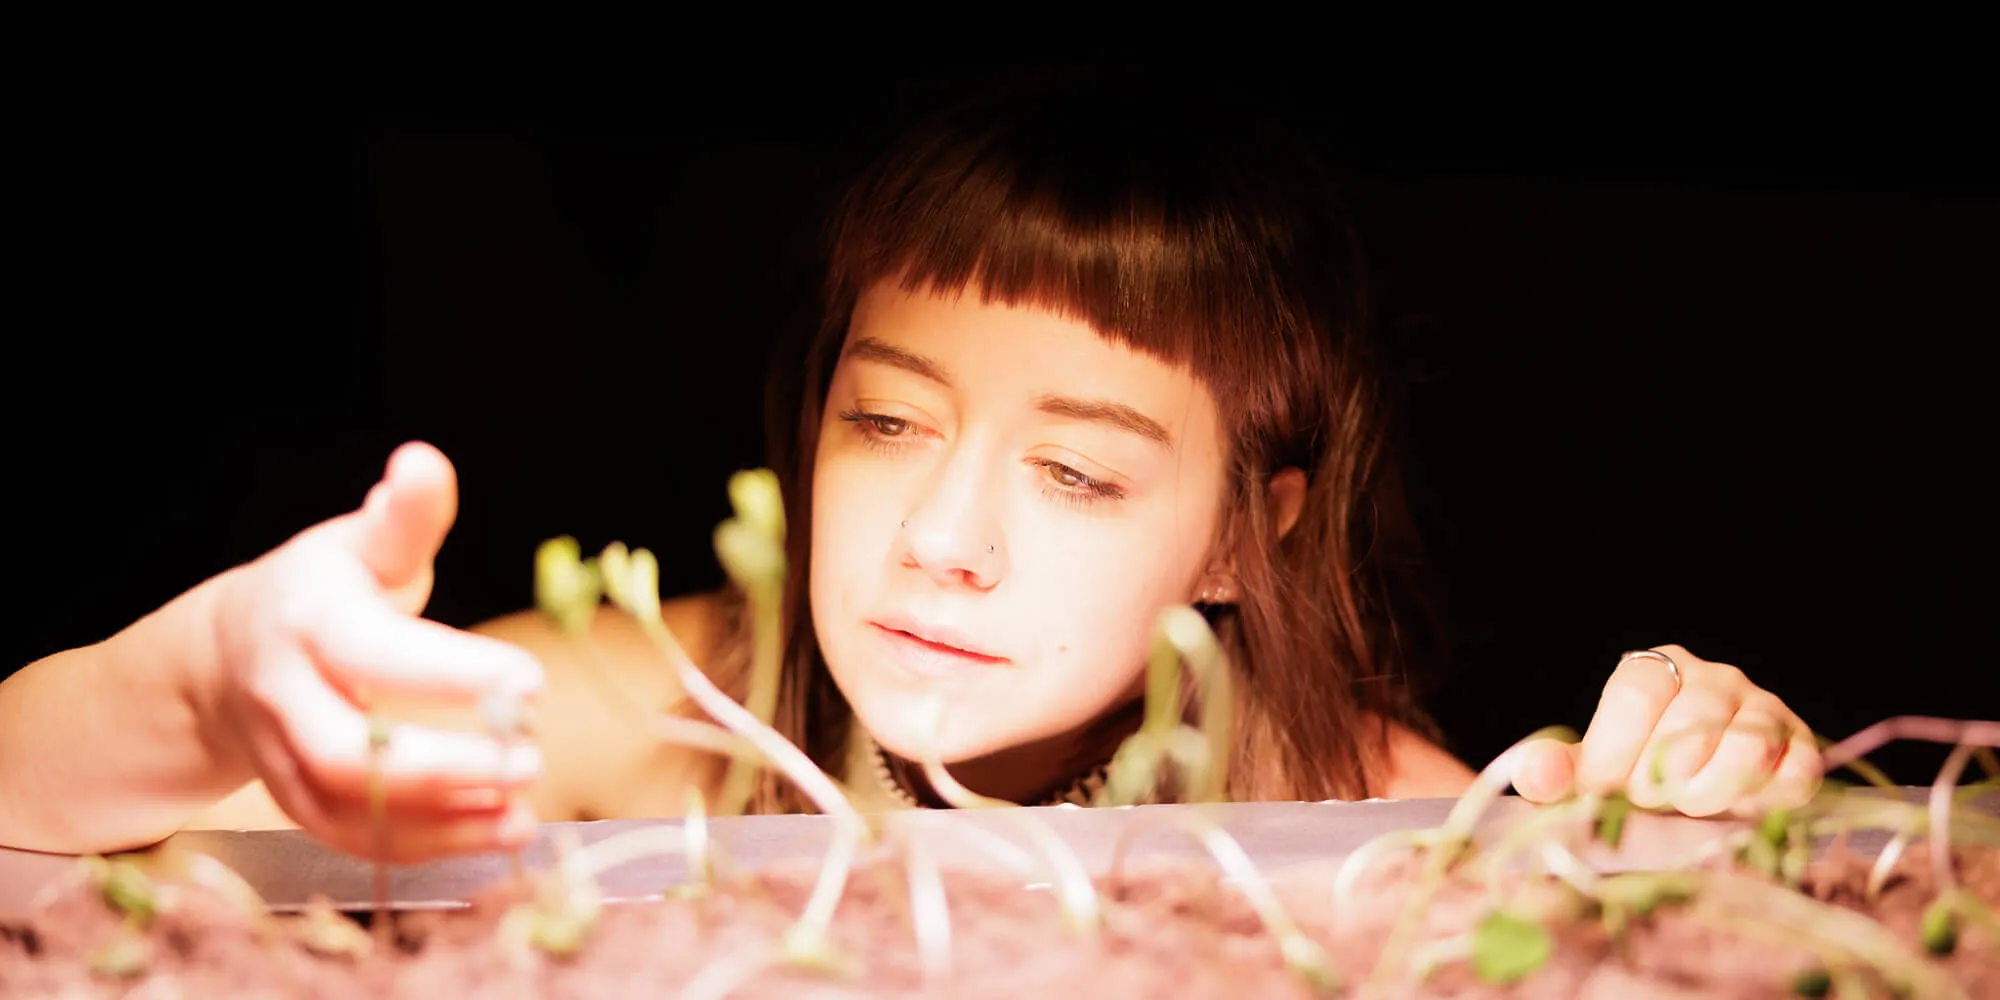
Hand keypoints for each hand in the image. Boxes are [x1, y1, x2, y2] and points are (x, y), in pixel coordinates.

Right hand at [207, 442, 546, 861]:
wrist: (231, 654)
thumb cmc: (324, 589)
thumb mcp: (362, 543)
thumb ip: (406, 517)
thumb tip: (424, 463)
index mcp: (308, 618)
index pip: (374, 654)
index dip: (451, 674)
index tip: (534, 681)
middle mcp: (284, 693)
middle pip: (347, 751)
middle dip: (444, 767)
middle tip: (532, 760)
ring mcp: (282, 754)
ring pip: (348, 808)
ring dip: (441, 823)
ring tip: (524, 815)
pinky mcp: (296, 801)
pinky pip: (352, 839)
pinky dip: (425, 846)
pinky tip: (494, 831)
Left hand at [1511, 644, 1821, 816]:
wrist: (1697, 802)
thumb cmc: (1633, 781)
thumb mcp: (1588, 775)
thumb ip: (1554, 773)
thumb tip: (1533, 774)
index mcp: (1656, 670)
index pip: (1637, 692)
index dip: (1616, 749)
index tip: (1605, 790)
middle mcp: (1715, 679)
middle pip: (1691, 722)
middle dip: (1662, 780)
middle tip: (1651, 804)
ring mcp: (1764, 709)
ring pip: (1745, 748)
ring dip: (1711, 793)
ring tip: (1692, 808)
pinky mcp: (1801, 747)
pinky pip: (1794, 773)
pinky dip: (1763, 802)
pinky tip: (1738, 811)